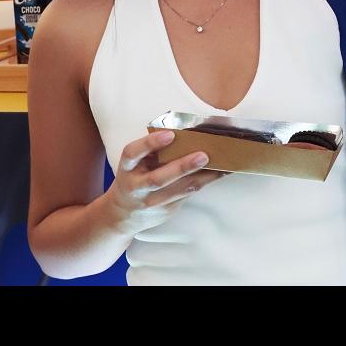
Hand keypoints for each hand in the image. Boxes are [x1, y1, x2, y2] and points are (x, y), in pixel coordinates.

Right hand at [106, 129, 225, 234]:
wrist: (124, 215)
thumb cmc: (135, 177)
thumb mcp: (134, 164)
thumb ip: (151, 151)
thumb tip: (184, 131)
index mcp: (127, 167)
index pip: (133, 153)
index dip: (150, 143)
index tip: (170, 134)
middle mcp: (136, 186)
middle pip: (158, 178)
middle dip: (182, 167)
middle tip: (203, 156)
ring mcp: (151, 201)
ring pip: (178, 190)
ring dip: (201, 177)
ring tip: (221, 165)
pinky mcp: (166, 209)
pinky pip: (188, 194)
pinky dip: (205, 183)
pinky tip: (220, 173)